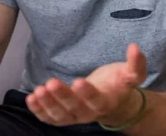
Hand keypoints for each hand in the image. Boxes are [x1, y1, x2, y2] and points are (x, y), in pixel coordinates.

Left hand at [26, 43, 146, 126]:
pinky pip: (50, 118)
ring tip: (38, 91)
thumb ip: (135, 64)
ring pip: (60, 115)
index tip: (78, 81)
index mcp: (105, 102)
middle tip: (51, 83)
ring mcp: (74, 116)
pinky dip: (39, 111)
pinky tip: (30, 99)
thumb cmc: (117, 84)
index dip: (88, 93)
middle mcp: (89, 112)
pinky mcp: (63, 116)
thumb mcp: (130, 74)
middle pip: (74, 108)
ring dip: (47, 104)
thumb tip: (135, 47)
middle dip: (62, 96)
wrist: (112, 102)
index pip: (96, 100)